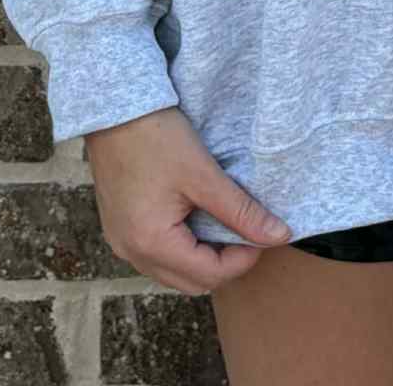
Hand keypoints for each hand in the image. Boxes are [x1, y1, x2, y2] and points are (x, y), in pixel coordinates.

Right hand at [85, 105, 292, 294]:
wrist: (113, 111)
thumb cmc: (155, 137)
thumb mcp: (203, 174)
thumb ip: (241, 210)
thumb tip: (279, 235)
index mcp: (151, 243)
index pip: (210, 275)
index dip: (244, 258)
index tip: (262, 232)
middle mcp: (132, 253)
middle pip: (191, 281)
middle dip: (224, 263)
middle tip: (246, 230)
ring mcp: (121, 242)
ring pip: (173, 271)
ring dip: (202, 257)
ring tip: (223, 222)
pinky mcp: (119, 228)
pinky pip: (156, 254)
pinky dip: (181, 246)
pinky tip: (195, 217)